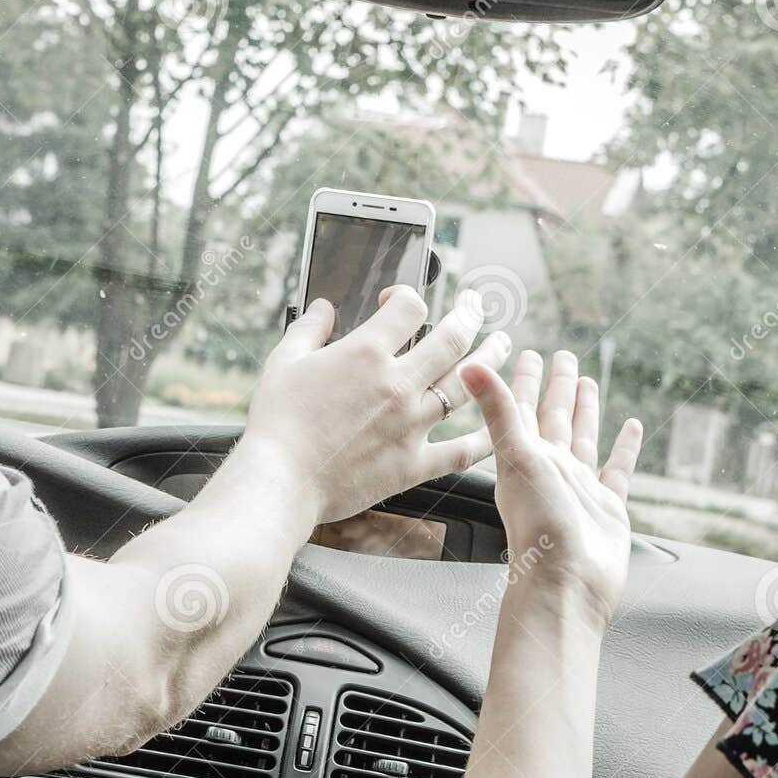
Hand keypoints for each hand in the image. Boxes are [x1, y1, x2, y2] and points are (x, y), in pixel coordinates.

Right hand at [244, 285, 510, 525]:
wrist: (280, 481)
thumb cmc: (276, 423)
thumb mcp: (284, 362)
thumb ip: (308, 329)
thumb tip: (322, 308)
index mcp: (367, 353)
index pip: (409, 308)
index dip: (407, 296)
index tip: (399, 303)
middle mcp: (398, 384)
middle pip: (453, 337)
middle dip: (470, 313)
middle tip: (475, 306)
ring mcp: (412, 424)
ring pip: (467, 384)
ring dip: (490, 358)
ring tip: (501, 344)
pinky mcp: (414, 463)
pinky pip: (462, 449)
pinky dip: (485, 437)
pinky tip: (498, 425)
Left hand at [461, 349, 642, 627]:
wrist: (566, 583)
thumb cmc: (537, 527)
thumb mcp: (516, 457)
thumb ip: (498, 410)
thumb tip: (467, 365)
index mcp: (524, 456)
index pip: (523, 407)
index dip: (525, 379)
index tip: (530, 350)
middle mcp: (550, 470)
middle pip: (555, 418)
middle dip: (558, 387)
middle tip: (565, 356)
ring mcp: (578, 489)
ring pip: (582, 438)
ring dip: (586, 411)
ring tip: (590, 382)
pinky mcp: (607, 508)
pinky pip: (617, 470)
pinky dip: (624, 449)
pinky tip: (633, 427)